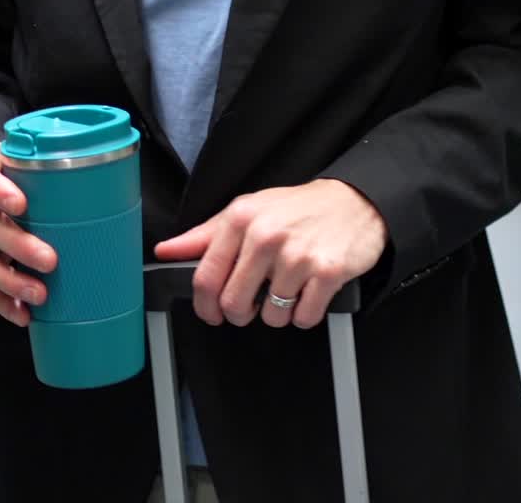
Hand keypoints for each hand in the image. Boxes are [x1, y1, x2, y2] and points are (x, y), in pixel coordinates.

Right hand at [0, 141, 57, 327]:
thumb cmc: (25, 170)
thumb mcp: (36, 157)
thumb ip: (64, 164)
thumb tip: (120, 181)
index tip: (22, 204)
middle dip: (17, 244)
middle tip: (49, 259)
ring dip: (10, 280)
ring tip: (40, 293)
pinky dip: (3, 301)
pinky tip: (23, 312)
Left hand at [154, 179, 386, 329]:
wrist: (354, 201)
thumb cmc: (297, 208)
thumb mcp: (248, 210)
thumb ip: (205, 235)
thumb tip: (166, 251)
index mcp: (241, 219)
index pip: (205, 278)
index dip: (204, 306)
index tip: (211, 313)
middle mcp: (266, 236)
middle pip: (234, 304)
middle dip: (242, 313)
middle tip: (255, 302)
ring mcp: (297, 255)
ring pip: (271, 316)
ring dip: (278, 312)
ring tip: (289, 286)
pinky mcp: (327, 273)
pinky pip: (303, 318)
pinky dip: (305, 313)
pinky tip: (309, 291)